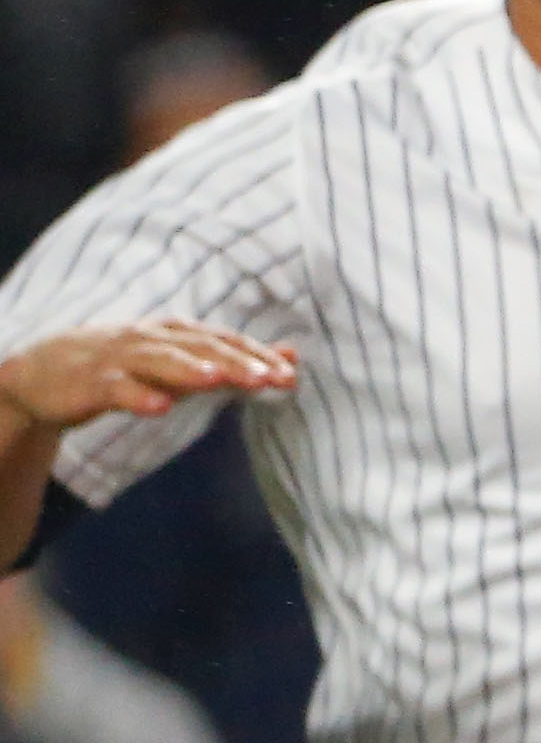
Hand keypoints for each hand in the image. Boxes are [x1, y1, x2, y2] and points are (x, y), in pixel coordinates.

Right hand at [0, 319, 296, 428]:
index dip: (258, 357)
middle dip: (237, 362)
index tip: (291, 375)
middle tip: (271, 377)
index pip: (226, 342)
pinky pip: (117, 389)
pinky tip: (160, 408)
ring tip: (219, 380)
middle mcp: (153, 339)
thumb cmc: (128, 367)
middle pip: (201, 348)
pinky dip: (139, 396)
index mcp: (178, 334)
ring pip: (160, 361)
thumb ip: (236, 361)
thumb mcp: (185, 363)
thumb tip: (293, 356)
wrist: (46, 373)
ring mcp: (121, 358)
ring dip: (190, 369)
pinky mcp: (93, 383)